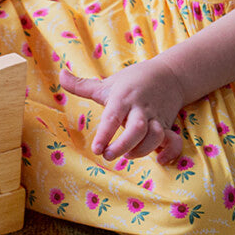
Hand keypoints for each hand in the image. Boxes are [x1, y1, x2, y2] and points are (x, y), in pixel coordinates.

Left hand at [59, 60, 185, 164]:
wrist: (170, 74)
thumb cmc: (132, 81)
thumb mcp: (107, 83)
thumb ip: (81, 85)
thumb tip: (60, 74)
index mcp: (122, 99)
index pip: (113, 117)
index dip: (106, 134)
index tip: (97, 149)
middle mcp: (140, 109)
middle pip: (137, 129)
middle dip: (124, 145)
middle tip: (109, 155)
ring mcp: (156, 118)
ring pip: (155, 136)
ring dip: (143, 150)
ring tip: (128, 155)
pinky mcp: (168, 126)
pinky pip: (174, 141)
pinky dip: (170, 153)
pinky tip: (160, 161)